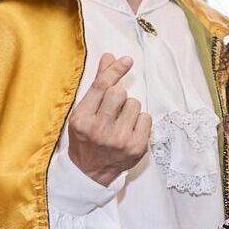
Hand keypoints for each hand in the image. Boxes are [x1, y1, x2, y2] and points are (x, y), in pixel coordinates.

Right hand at [65, 53, 151, 185]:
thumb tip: (109, 57)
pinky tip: (129, 131)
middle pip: (119, 93)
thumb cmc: (86, 137)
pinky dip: (140, 121)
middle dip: (117, 96)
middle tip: (112, 110)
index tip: (127, 60)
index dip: (115, 70)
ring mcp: (120, 140)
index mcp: (82, 119)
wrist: (90, 172)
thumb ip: (97, 85)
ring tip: (119, 123)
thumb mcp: (83, 112)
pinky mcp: (137, 147)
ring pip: (135, 104)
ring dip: (129, 109)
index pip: (101, 87)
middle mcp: (100, 129)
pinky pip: (146, 118)